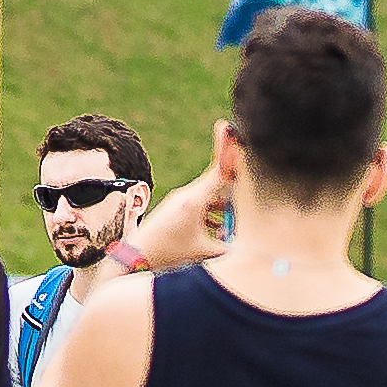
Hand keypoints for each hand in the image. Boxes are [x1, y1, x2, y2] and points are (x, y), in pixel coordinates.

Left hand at [119, 133, 247, 276]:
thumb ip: (230, 251)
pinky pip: (202, 206)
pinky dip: (214, 215)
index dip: (228, 150)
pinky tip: (220, 232)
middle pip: (220, 184)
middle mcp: (188, 196)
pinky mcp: (177, 210)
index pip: (219, 170)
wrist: (134, 258)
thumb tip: (252, 253)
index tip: (231, 127)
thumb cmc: (167, 253)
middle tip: (250, 199)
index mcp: (194, 201)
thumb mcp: (203, 253)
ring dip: (225, 208)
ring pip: (212, 197)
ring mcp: (182, 202)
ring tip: (236, 225)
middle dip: (237, 191)